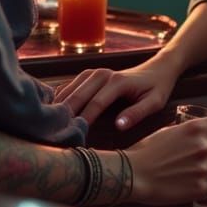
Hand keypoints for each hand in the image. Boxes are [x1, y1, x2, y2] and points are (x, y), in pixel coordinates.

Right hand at [53, 60, 177, 129]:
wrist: (158, 67)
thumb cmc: (157, 87)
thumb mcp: (155, 102)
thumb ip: (136, 113)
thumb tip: (118, 126)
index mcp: (118, 82)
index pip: (95, 104)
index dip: (83, 121)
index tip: (73, 138)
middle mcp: (103, 74)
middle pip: (78, 95)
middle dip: (66, 114)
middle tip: (53, 134)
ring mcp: (94, 72)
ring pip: (71, 88)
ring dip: (60, 105)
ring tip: (49, 125)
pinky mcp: (90, 74)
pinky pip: (71, 84)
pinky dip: (61, 96)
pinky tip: (52, 110)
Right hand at [127, 114, 206, 204]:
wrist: (133, 174)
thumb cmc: (146, 151)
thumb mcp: (169, 131)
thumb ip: (189, 132)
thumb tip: (202, 132)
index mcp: (196, 128)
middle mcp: (203, 146)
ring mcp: (203, 169)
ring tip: (205, 174)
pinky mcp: (199, 189)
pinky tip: (200, 188)